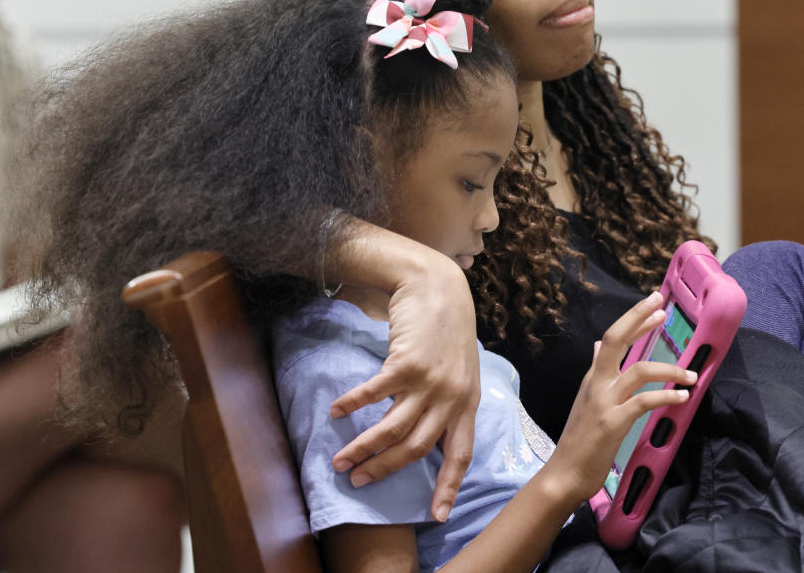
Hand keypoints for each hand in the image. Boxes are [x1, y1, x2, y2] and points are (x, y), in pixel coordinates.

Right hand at [328, 243, 479, 522]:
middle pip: (416, 449)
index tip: (437, 515)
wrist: (439, 287)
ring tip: (340, 460)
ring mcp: (429, 382)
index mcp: (467, 403)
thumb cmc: (447, 328)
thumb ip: (448, 402)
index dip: (448, 487)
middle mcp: (451, 398)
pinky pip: (374, 394)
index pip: (461, 455)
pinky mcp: (406, 364)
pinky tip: (336, 412)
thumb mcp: (459, 370)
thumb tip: (425, 432)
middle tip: (359, 482)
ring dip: (363, 448)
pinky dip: (353, 405)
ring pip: (393, 430)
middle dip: (385, 470)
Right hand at [544, 292, 696, 505]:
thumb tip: (599, 346)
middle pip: (616, 341)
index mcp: (592, 378)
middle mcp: (596, 383)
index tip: (654, 305)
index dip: (634, 320)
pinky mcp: (614, 423)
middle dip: (639, 321)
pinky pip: (644, 402)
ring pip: (638, 371)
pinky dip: (665, 396)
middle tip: (662, 307)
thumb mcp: (587, 399)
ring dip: (669, 369)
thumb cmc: (580, 440)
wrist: (565, 472)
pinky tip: (682, 398)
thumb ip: (596, 372)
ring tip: (692, 375)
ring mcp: (604, 402)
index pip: (612, 339)